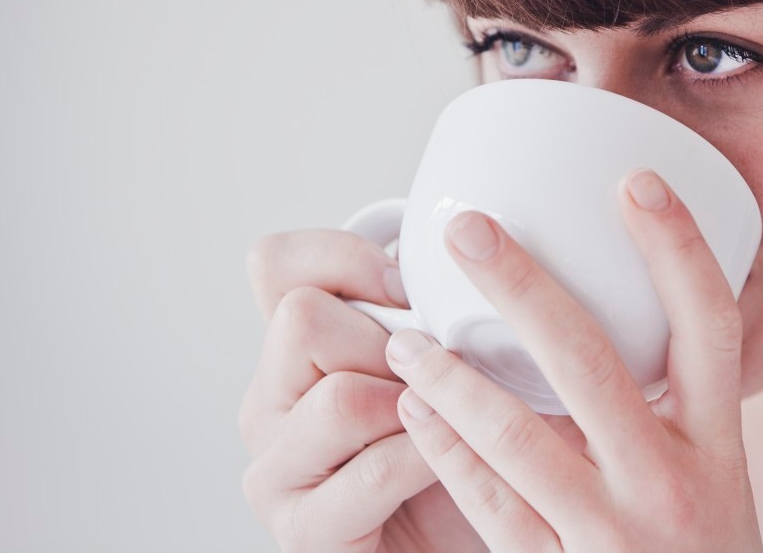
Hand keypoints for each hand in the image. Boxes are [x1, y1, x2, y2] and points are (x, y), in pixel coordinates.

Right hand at [237, 229, 487, 551]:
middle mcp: (270, 401)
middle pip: (303, 317)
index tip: (409, 287)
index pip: (274, 262)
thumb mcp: (449, 359)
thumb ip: (439, 304)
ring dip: (416, 406)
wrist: (457, 543)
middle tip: (436, 376)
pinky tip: (450, 464)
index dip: (347, 259)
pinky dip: (427, 460)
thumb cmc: (459, 447)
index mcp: (292, 348)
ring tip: (447, 424)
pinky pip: (370, 471)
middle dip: (392, 341)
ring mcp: (276, 467)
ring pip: (340, 398)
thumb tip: (492, 241)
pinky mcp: (302, 528)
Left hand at [384, 168, 762, 551]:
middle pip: (595, 363)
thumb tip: (594, 326)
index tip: (635, 180)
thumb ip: (669, 415)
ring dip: (452, 376)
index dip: (678, 249)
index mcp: (721, 446)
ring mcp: (617, 535)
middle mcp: (677, 484)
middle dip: (525, 288)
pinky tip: (416, 409)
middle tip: (467, 229)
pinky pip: (491, 504)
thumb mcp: (713, 485)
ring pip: (522, 436)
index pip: (712, 326)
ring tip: (405, 331)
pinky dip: (448, 450)